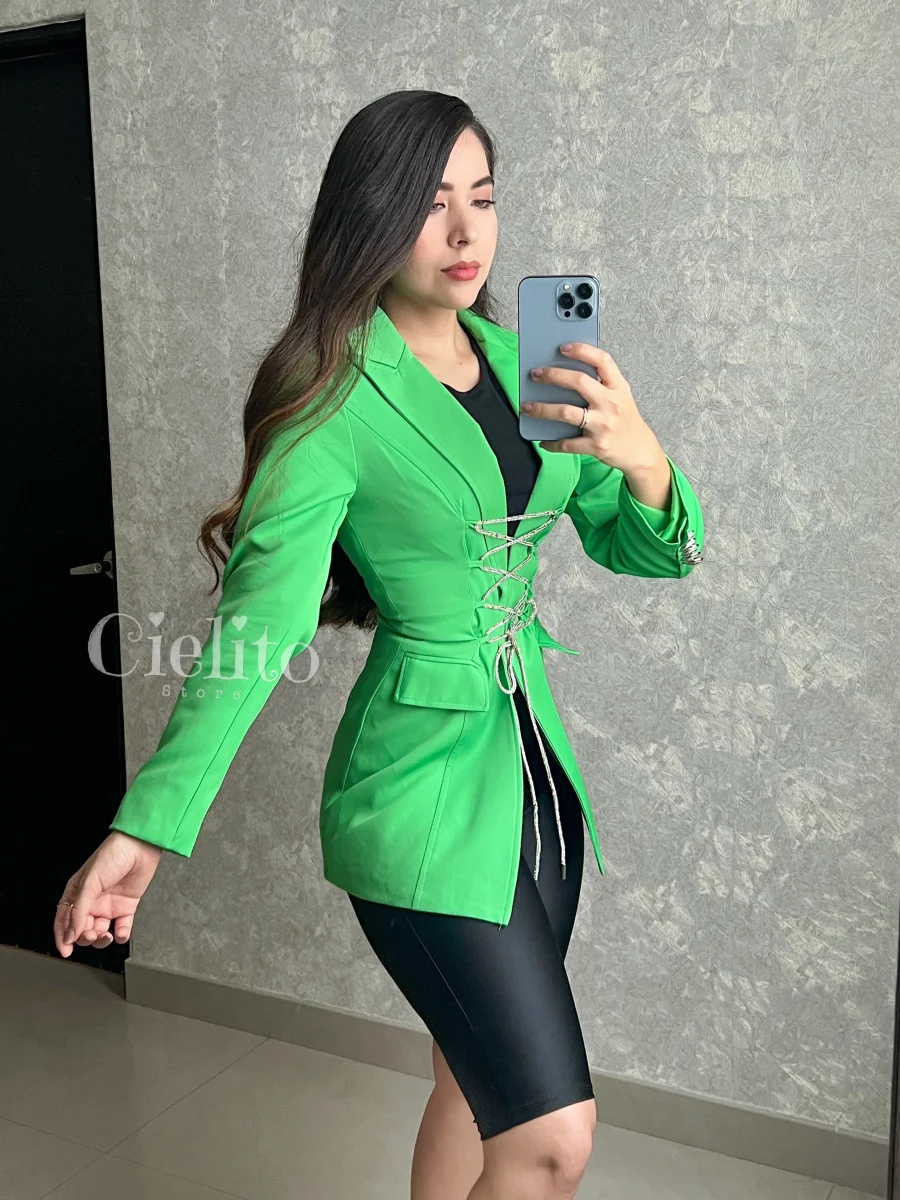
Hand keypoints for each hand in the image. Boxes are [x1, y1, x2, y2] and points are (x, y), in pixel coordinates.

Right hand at [53, 832, 162, 957]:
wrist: (140, 846)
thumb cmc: (113, 855)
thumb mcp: (90, 882)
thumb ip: (79, 910)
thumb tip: (70, 934)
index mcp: (78, 892)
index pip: (64, 920)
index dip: (63, 936)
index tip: (65, 950)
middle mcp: (92, 900)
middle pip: (82, 929)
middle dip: (85, 937)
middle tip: (91, 936)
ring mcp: (109, 904)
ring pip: (101, 931)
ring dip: (101, 939)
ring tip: (106, 936)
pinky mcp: (126, 906)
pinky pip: (122, 927)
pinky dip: (121, 935)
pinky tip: (120, 933)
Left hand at [522, 342, 662, 472]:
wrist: (640, 451)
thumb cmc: (625, 421)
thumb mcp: (621, 397)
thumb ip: (601, 384)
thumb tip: (565, 374)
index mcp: (618, 388)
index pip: (602, 361)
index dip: (582, 350)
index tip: (563, 348)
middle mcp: (611, 404)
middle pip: (579, 382)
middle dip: (553, 376)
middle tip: (536, 375)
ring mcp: (603, 425)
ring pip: (566, 412)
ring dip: (542, 409)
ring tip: (528, 407)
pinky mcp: (596, 446)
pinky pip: (567, 443)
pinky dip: (551, 442)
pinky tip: (543, 440)